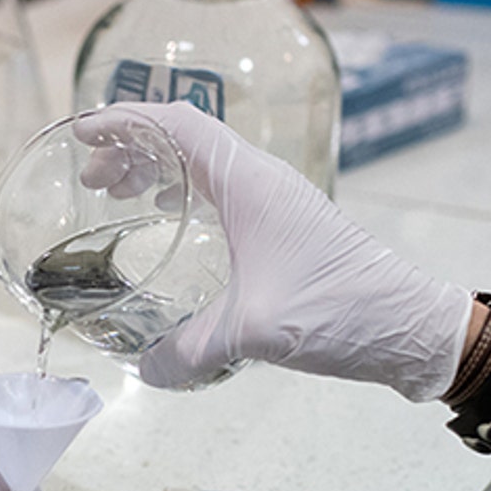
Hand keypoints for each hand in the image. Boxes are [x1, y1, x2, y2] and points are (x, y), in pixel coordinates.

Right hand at [74, 102, 472, 399]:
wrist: (408, 326)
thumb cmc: (338, 311)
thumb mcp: (252, 332)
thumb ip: (189, 351)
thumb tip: (145, 370)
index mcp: (250, 182)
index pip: (176, 124)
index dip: (124, 120)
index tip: (82, 133)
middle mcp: (263, 180)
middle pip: (185, 137)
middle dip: (132, 147)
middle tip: (91, 177)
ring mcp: (278, 200)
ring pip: (206, 162)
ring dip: (159, 168)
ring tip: (119, 193)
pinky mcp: (287, 224)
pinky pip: (224, 189)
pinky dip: (188, 192)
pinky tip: (172, 218)